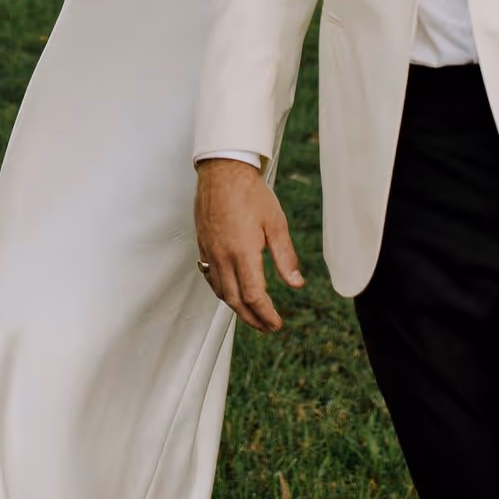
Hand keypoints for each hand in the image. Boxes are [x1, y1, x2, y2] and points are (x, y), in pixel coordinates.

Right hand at [195, 158, 305, 332]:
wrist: (223, 170)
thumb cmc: (250, 193)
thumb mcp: (276, 224)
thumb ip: (285, 257)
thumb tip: (296, 283)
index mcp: (243, 253)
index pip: (254, 296)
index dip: (266, 315)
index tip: (277, 324)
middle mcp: (222, 256)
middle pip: (235, 300)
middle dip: (252, 319)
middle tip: (266, 327)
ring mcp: (209, 251)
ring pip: (220, 291)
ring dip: (236, 308)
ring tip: (251, 315)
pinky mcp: (202, 244)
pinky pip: (209, 277)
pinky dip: (221, 291)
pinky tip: (230, 292)